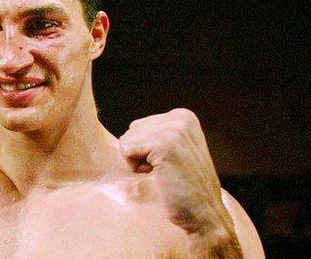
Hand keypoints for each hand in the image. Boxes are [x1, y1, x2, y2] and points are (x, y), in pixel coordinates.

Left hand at [119, 109, 234, 236]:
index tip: (169, 164)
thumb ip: (157, 134)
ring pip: (127, 140)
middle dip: (140, 155)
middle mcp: (180, 118)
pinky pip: (126, 149)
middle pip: (131, 131)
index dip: (145, 151)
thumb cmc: (185, 188)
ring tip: (165, 174)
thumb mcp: (176, 150)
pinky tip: (160, 176)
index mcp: (183, 116)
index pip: (137, 127)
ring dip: (139, 162)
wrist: (205, 214)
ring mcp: (174, 130)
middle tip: (167, 172)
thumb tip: (130, 129)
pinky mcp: (164, 144)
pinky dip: (135, 167)